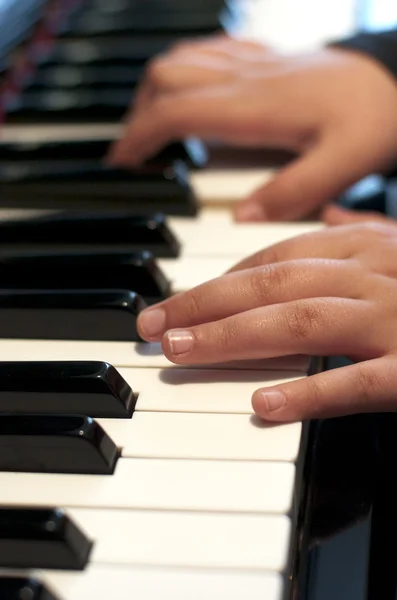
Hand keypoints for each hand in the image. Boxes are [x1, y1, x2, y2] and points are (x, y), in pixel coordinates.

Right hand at [108, 35, 396, 221]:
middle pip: (165, 80)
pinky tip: (187, 93)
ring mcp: (252, 64)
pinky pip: (207, 51)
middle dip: (136, 116)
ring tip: (151, 130)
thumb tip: (241, 215)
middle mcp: (245, 79)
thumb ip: (294, 191)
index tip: (121, 163)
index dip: (139, 136)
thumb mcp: (344, 164)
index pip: (175, 112)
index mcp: (255, 107)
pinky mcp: (262, 60)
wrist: (396, 81)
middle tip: (132, 154)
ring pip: (179, 61)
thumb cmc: (372, 121)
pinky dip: (183, 72)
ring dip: (154, 93)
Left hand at [137, 222, 396, 421]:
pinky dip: (308, 393)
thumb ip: (365, 232)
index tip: (178, 304)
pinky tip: (263, 405)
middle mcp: (371, 275)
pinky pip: (357, 383)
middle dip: (206, 304)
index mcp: (365, 247)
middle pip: (272, 284)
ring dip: (232, 336)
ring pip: (300, 322)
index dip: (219, 281)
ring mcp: (392, 319)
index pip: (276, 259)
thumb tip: (329, 216)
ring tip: (182, 351)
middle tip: (156, 326)